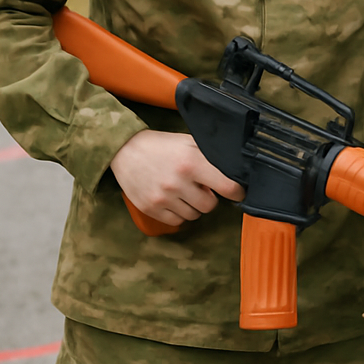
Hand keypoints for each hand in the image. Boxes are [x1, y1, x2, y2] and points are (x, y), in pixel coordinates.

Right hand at [110, 129, 244, 225]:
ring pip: (194, 215)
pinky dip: (179, 213)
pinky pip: (176, 221)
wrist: (125, 149)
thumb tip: (234, 170)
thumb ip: (210, 157)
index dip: (237, 192)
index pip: (227, 186)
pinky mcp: (150, 208)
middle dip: (210, 197)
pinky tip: (174, 200)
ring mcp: (163, 197)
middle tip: (202, 188)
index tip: (238, 193)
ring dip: (194, 206)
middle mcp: (179, 182)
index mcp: (192, 162)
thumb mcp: (189, 142)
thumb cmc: (163, 145)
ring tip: (185, 191)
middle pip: (210, 206)